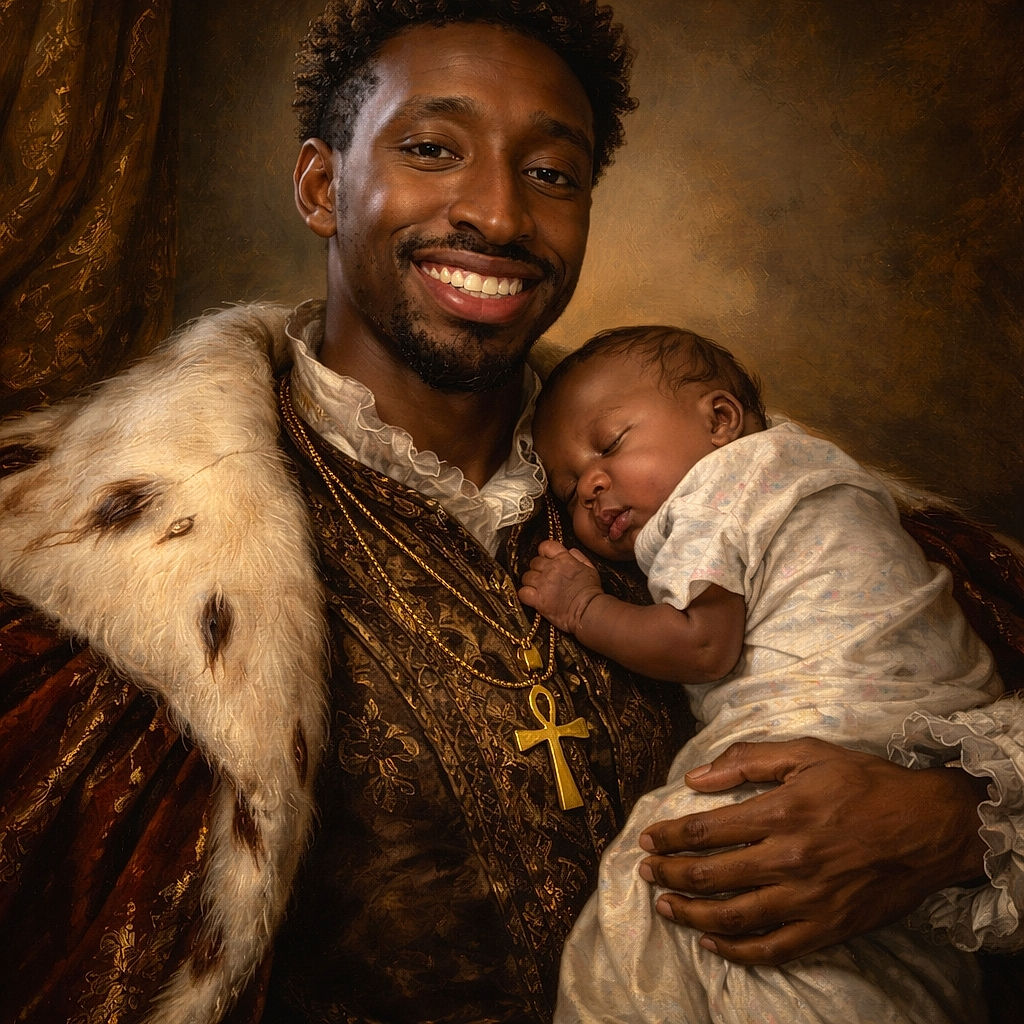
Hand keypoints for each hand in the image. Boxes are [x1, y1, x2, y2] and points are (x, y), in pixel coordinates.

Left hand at [518, 540, 603, 633]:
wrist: (589, 610)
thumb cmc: (591, 592)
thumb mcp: (590, 568)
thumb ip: (579, 557)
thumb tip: (570, 551)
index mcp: (564, 559)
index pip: (546, 546)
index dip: (543, 552)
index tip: (545, 558)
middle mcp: (551, 569)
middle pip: (534, 562)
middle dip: (537, 568)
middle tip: (543, 577)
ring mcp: (543, 584)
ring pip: (526, 576)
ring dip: (530, 582)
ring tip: (537, 588)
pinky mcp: (539, 600)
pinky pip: (523, 592)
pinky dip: (525, 594)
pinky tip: (531, 597)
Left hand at [637, 737, 987, 964]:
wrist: (930, 826)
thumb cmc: (866, 783)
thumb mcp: (807, 753)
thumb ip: (748, 760)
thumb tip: (695, 776)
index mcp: (781, 813)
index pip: (705, 830)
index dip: (668, 836)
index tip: (647, 838)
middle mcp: (789, 860)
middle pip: (710, 874)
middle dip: (669, 873)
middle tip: (646, 872)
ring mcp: (808, 900)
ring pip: (733, 916)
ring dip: (690, 913)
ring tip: (665, 907)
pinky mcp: (828, 928)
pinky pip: (772, 949)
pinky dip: (736, 950)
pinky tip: (711, 942)